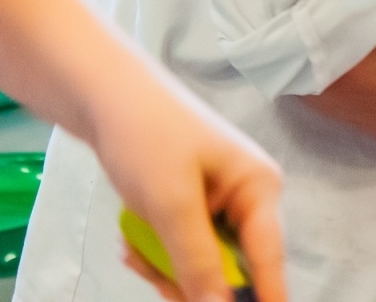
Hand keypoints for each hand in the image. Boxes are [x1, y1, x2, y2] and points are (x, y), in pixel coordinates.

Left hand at [92, 79, 286, 301]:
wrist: (104, 94)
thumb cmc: (147, 137)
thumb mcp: (171, 205)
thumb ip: (200, 262)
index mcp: (259, 189)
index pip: (271, 260)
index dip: (267, 299)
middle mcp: (249, 198)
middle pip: (235, 270)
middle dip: (192, 282)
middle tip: (150, 271)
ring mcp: (222, 202)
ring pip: (206, 265)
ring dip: (167, 269)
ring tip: (131, 251)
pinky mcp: (195, 205)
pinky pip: (186, 249)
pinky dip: (159, 253)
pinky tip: (131, 243)